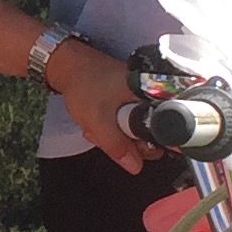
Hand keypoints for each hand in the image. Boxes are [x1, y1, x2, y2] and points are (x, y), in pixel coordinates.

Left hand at [46, 37, 149, 173]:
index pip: (163, 132)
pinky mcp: (130, 99)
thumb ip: (117, 146)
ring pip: (135, 130)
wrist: (68, 64)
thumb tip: (136, 167)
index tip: (127, 145)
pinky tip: (97, 121)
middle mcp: (152, 95)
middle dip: (124, 140)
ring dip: (115, 134)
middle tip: (103, 134)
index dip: (144, 144)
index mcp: (153, 95)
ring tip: (95, 126)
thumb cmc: (84, 85)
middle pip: (149, 133)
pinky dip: (112, 125)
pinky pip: (127, 121)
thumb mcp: (98, 121)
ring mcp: (141, 97)